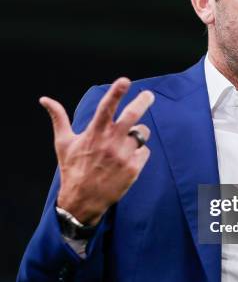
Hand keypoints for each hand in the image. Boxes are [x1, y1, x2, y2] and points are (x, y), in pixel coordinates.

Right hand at [40, 78, 153, 225]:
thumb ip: (59, 118)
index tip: (125, 80)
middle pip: (133, 115)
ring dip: (137, 133)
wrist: (82, 201)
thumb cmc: (72, 169)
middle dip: (143, 101)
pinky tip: (127, 160)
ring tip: (125, 143)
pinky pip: (144, 151)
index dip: (116, 92)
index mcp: (94, 133)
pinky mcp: (134, 168)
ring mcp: (123, 156)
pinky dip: (139, 152)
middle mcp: (110, 142)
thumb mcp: (63, 143)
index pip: (106, 108)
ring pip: (141, 133)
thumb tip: (44, 99)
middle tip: (149, 95)